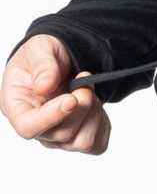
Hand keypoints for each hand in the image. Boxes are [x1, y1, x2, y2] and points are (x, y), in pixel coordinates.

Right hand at [0, 34, 110, 153]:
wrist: (62, 63)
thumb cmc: (44, 57)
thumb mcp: (40, 48)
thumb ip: (42, 65)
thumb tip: (44, 86)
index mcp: (16, 107)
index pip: (28, 127)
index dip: (51, 117)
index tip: (71, 99)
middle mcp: (36, 128)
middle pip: (63, 134)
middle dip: (82, 105)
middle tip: (84, 79)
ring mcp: (57, 139)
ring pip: (83, 142)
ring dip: (94, 112)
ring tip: (87, 91)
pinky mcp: (78, 140)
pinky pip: (97, 145)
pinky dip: (102, 123)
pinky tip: (94, 106)